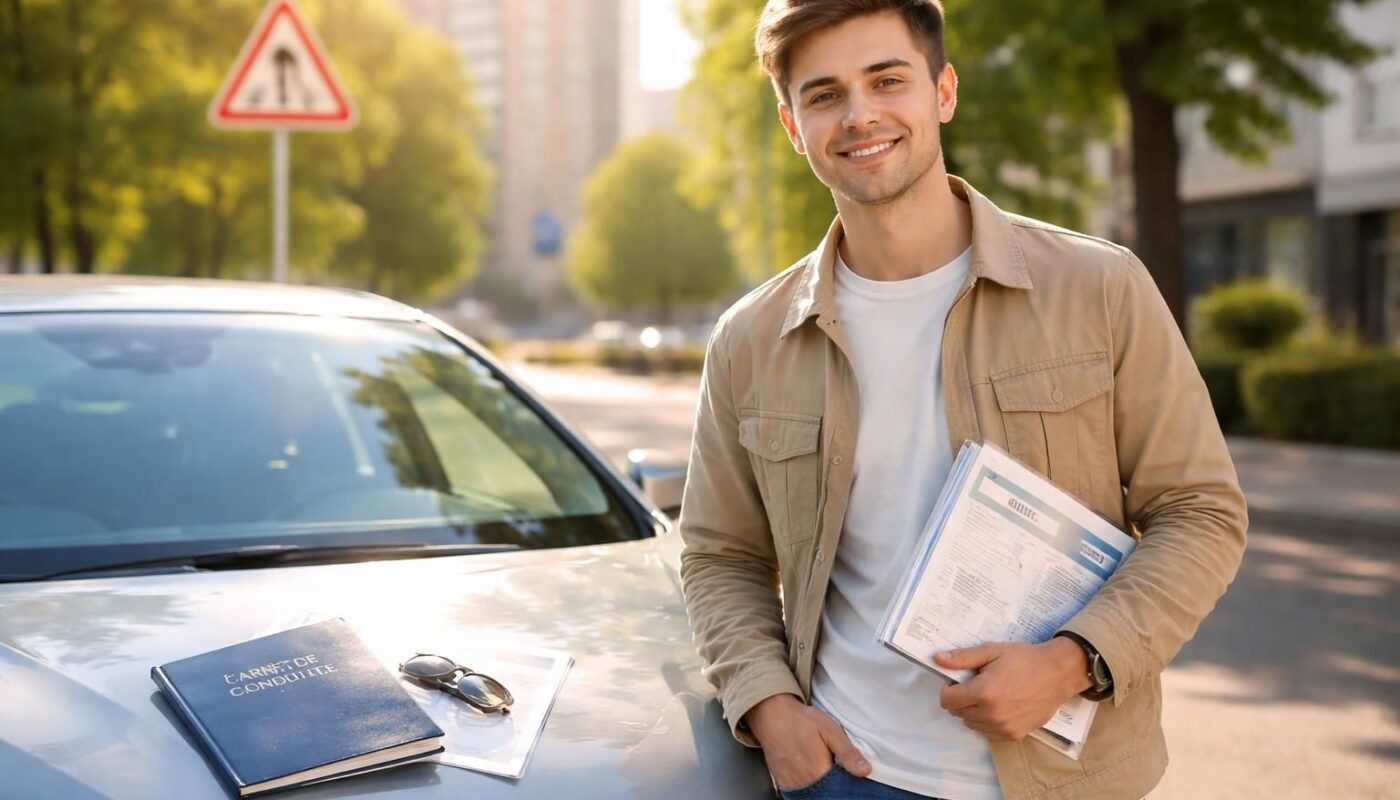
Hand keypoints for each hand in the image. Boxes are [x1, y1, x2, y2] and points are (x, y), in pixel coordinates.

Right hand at [743, 694, 871, 788]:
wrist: (772, 715)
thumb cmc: (802, 720)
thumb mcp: (830, 730)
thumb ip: (848, 752)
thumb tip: (866, 771)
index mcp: (818, 771)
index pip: (841, 790)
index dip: (848, 785)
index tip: (850, 776)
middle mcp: (804, 782)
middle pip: (826, 795)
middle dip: (835, 787)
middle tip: (833, 768)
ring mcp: (791, 785)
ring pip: (813, 795)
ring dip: (821, 789)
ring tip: (823, 772)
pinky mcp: (782, 783)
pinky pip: (798, 794)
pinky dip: (808, 789)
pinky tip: (812, 777)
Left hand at [935, 638, 1090, 740]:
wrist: (1058, 674)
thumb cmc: (1024, 659)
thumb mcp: (992, 651)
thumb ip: (963, 658)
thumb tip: (937, 659)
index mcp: (983, 693)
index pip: (947, 700)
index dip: (949, 688)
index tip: (960, 680)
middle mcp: (991, 714)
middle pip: (957, 713)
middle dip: (961, 698)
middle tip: (977, 684)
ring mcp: (1003, 728)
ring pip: (971, 724)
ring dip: (973, 711)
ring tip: (990, 695)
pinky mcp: (1014, 735)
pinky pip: (987, 732)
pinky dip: (987, 722)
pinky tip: (1000, 706)